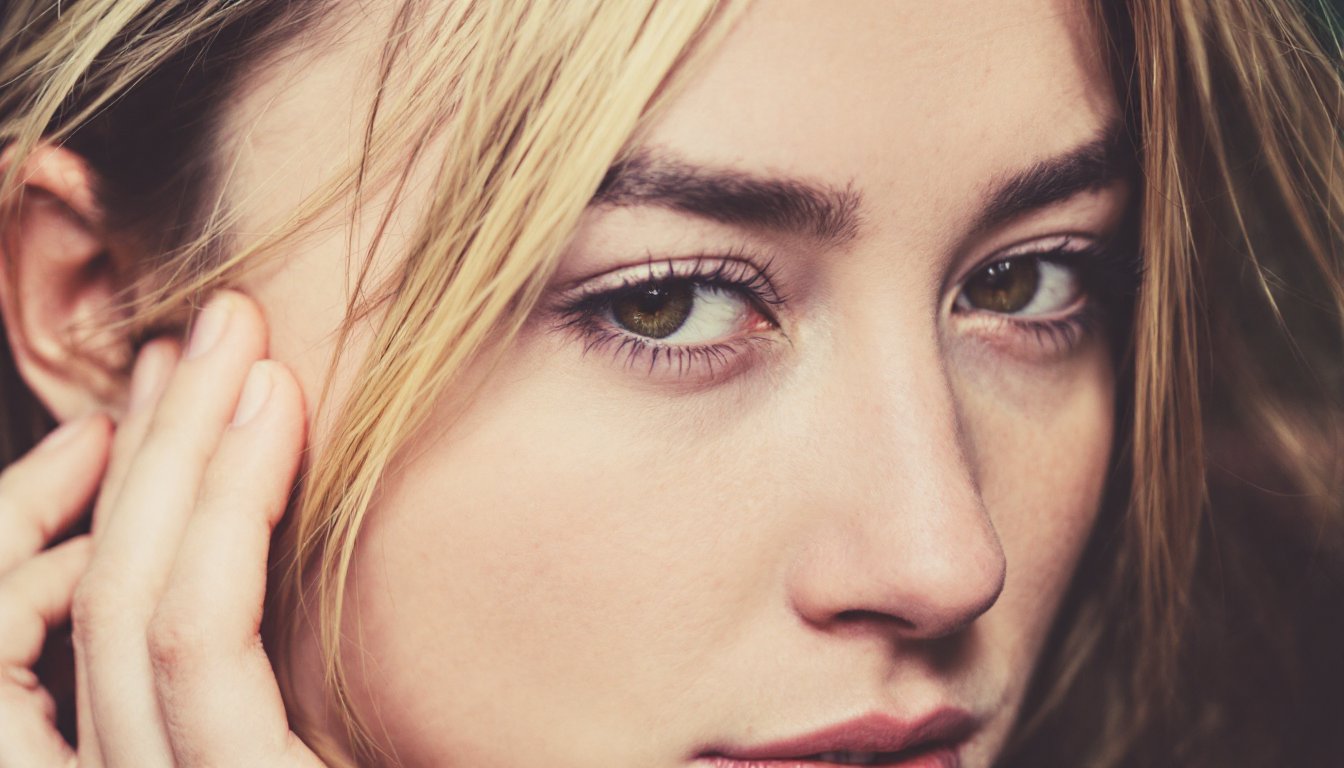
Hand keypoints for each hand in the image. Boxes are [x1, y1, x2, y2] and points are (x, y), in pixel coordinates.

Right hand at [5, 290, 324, 766]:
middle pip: (96, 600)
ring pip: (128, 601)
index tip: (141, 416)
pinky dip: (224, 508)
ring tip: (232, 337)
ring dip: (174, 446)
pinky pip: (194, 639)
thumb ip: (273, 671)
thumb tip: (271, 521)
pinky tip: (269, 405)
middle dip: (143, 450)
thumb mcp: (323, 723)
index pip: (53, 646)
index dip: (87, 511)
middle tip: (199, 335)